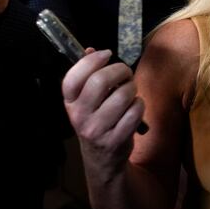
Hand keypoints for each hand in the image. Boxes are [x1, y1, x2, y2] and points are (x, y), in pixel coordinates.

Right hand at [62, 49, 144, 174]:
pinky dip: (139, 105)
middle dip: (120, 71)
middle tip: (125, 74)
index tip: (106, 54)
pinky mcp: (116, 139)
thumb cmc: (96, 120)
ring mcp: (96, 129)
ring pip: (122, 95)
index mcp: (70, 102)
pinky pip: (135, 111)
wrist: (102, 159)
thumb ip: (87, 75)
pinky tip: (135, 108)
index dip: (91, 61)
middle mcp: (79, 116)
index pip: (73, 77)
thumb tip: (91, 50)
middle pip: (100, 81)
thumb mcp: (86, 100)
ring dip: (132, 88)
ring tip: (130, 93)